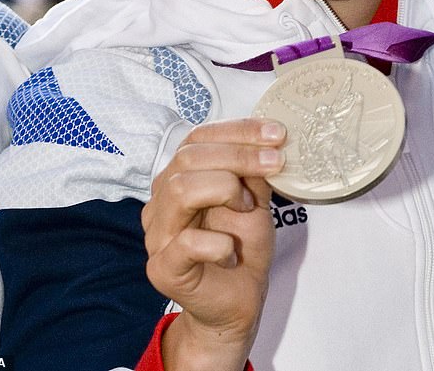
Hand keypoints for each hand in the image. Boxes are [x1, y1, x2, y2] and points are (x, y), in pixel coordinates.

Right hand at [142, 118, 285, 370]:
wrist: (238, 302)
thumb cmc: (241, 247)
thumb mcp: (254, 199)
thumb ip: (251, 171)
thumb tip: (267, 140)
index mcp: (179, 177)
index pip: (198, 138)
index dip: (237, 130)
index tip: (276, 133)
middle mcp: (162, 201)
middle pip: (188, 158)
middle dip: (238, 155)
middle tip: (275, 163)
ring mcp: (157, 235)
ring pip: (180, 190)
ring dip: (224, 189)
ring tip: (247, 207)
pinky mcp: (163, 268)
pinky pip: (186, 243)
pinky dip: (218, 243)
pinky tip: (232, 251)